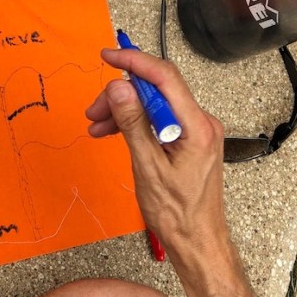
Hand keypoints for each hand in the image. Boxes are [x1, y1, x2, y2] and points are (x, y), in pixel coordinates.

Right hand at [86, 48, 230, 264]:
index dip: (134, 61)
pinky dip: (136, 122)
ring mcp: (196, 130)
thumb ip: (134, 125)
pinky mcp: (190, 138)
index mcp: (197, 126)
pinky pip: (160, 118)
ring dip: (125, 109)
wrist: (197, 240)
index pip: (165, 77)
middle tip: (94, 110)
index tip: (109, 56)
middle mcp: (202, 123)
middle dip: (122, 93)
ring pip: (155, 103)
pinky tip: (113, 132)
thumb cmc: (178, 214)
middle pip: (157, 89)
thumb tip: (120, 89)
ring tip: (98, 125)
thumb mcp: (148, 168)